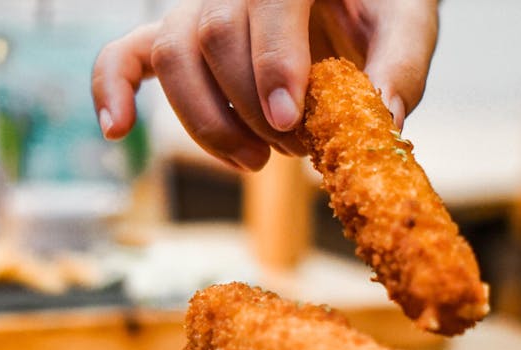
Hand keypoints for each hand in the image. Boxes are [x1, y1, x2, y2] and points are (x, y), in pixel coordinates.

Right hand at [91, 0, 437, 170]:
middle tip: (297, 148)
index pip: (269, 2)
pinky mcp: (182, 34)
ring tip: (256, 162)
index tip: (290, 121)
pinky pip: (128, 53)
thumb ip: (399, 65)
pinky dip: (113, 87)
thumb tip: (384, 121)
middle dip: (251, 109)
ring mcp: (201, 4)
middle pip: (214, 35)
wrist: (355, 0)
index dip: (272, 64)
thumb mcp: (406, 25)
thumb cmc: (380, 8)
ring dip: (207, 121)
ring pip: (172, 53)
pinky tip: (118, 129)